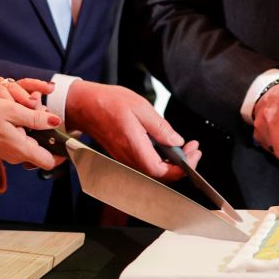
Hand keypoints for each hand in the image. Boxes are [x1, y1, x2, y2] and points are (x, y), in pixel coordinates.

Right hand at [0, 97, 64, 169]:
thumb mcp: (13, 111)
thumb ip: (36, 118)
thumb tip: (56, 122)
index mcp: (21, 149)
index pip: (50, 162)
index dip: (59, 151)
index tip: (61, 137)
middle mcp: (17, 156)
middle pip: (43, 151)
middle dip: (46, 135)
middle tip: (41, 115)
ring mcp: (10, 154)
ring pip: (33, 145)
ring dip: (35, 131)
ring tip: (27, 113)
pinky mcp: (5, 149)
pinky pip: (22, 142)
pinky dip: (24, 131)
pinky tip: (17, 118)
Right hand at [65, 79, 194, 180]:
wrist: (84, 105)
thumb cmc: (108, 103)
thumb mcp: (140, 107)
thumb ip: (160, 127)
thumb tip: (176, 141)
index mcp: (134, 147)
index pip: (160, 171)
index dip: (181, 168)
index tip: (192, 153)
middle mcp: (128, 158)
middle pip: (160, 175)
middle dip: (182, 165)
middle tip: (194, 149)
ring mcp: (125, 159)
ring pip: (154, 171)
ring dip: (173, 162)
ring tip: (186, 147)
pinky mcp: (124, 156)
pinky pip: (146, 164)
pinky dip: (162, 159)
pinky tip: (169, 145)